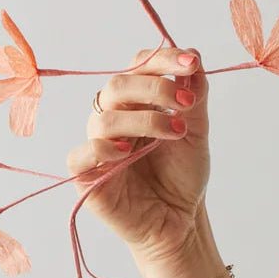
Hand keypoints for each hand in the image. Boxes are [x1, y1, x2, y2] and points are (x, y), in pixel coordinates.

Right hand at [66, 45, 249, 277]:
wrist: (182, 221)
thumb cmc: (182, 175)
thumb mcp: (196, 130)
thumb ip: (194, 95)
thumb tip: (192, 56)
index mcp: (136, 101)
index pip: (138, 65)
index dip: (161, 59)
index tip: (191, 63)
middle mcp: (112, 117)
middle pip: (117, 85)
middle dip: (154, 88)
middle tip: (186, 104)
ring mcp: (97, 145)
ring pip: (104, 117)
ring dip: (144, 119)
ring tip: (176, 132)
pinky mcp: (85, 175)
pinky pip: (82, 153)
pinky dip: (104, 147)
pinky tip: (130, 152)